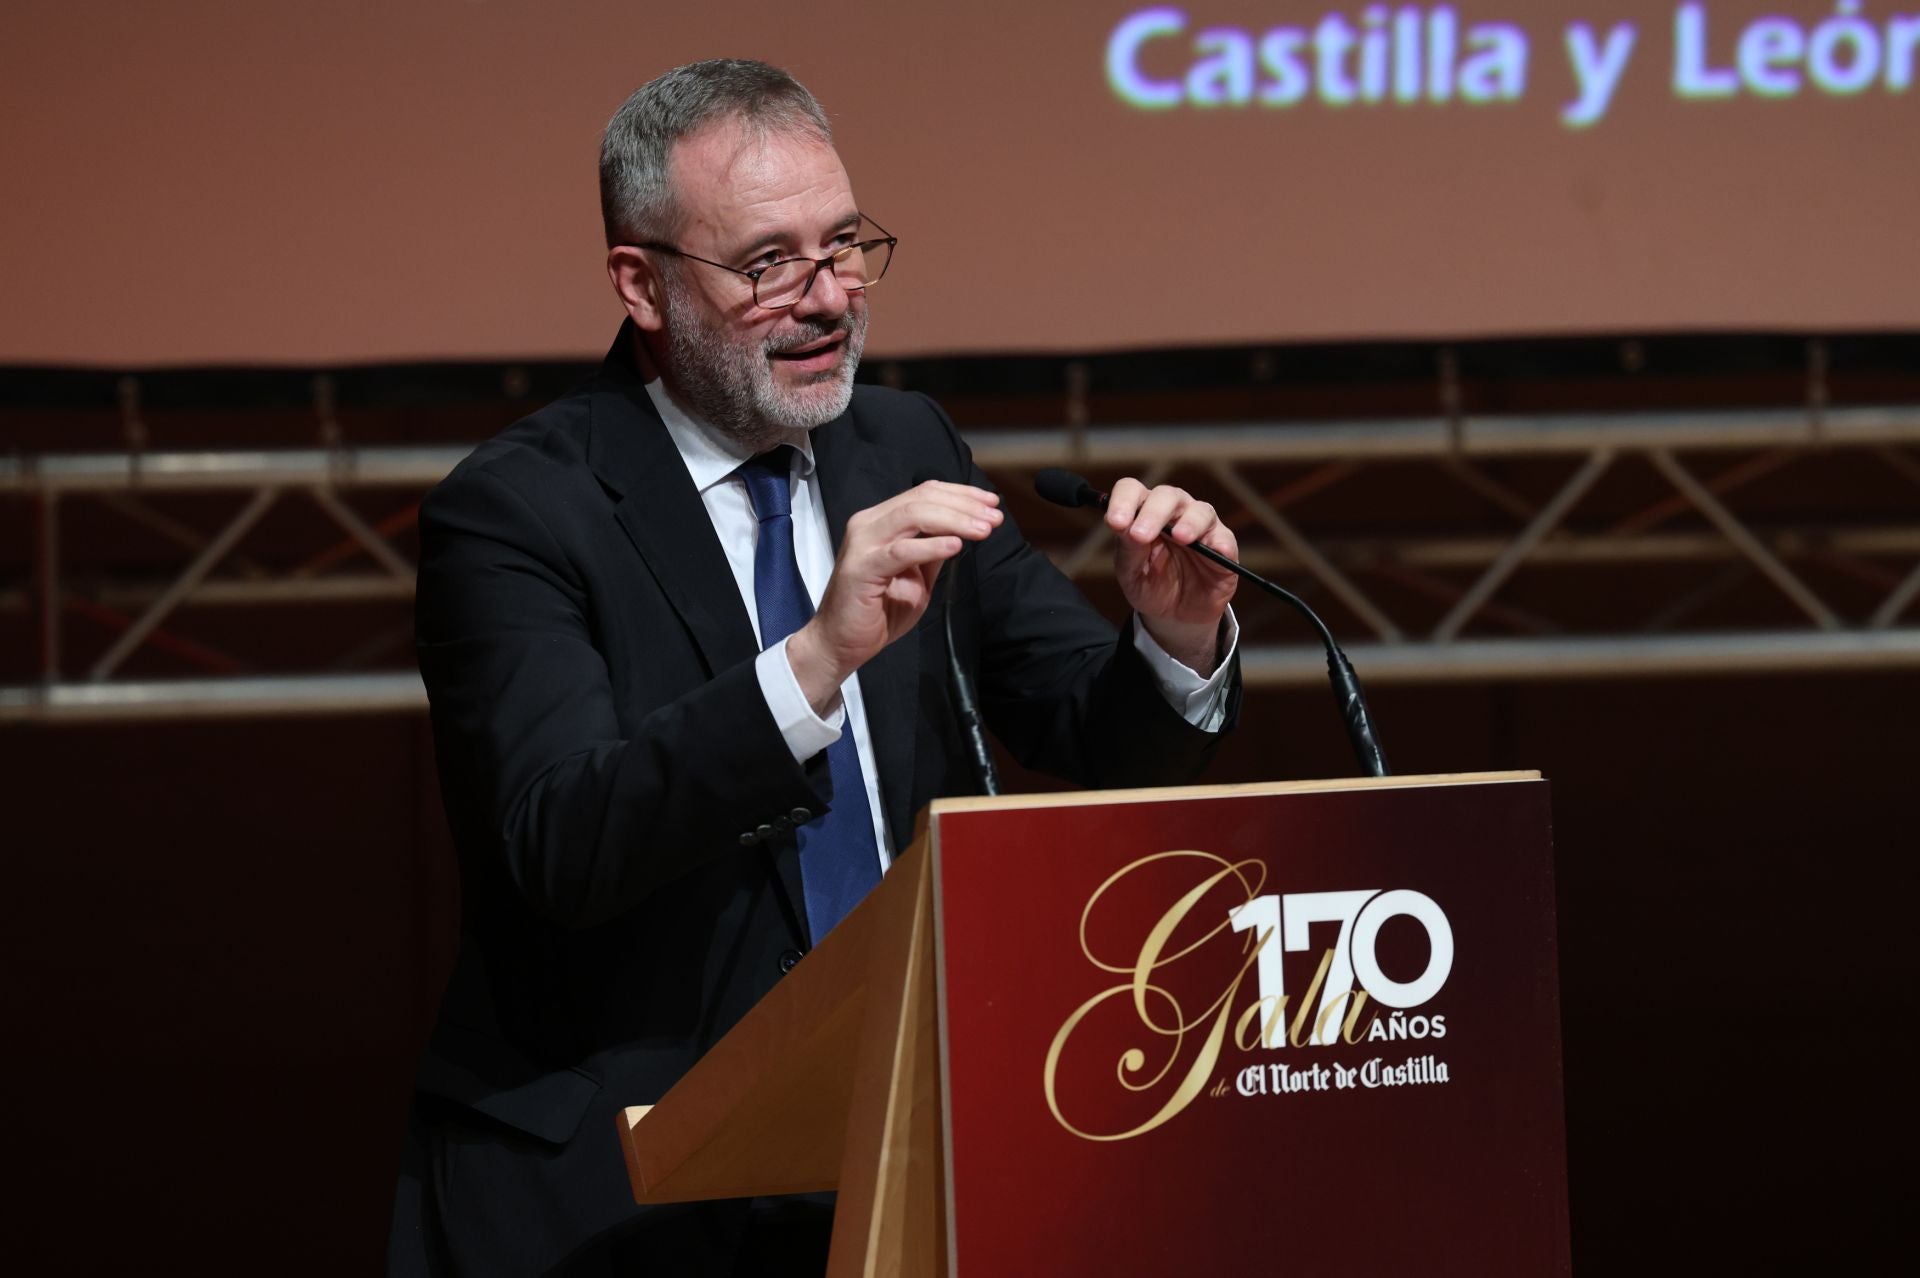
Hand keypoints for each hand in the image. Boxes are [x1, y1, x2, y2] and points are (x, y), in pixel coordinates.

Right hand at [786, 481, 1002, 712]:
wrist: (841, 643)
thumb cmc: (877, 612)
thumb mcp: (917, 577)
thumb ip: (934, 552)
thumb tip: (963, 533)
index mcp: (881, 521)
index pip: (925, 493)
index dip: (961, 494)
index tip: (991, 503)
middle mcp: (869, 524)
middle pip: (922, 498)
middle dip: (965, 505)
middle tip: (994, 517)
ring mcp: (863, 543)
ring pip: (914, 515)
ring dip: (955, 520)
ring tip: (984, 530)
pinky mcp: (862, 567)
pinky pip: (901, 550)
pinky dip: (931, 546)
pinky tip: (955, 546)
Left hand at [1105, 478, 1238, 673]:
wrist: (1176, 615)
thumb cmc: (1151, 586)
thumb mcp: (1132, 573)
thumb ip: (1127, 550)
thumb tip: (1122, 526)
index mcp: (1144, 513)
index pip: (1132, 491)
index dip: (1123, 501)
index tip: (1115, 522)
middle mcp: (1174, 512)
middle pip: (1167, 495)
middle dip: (1153, 513)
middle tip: (1141, 535)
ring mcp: (1201, 526)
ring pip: (1200, 510)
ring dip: (1189, 522)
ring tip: (1180, 538)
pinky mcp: (1223, 546)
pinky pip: (1225, 539)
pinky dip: (1221, 543)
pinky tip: (1216, 550)